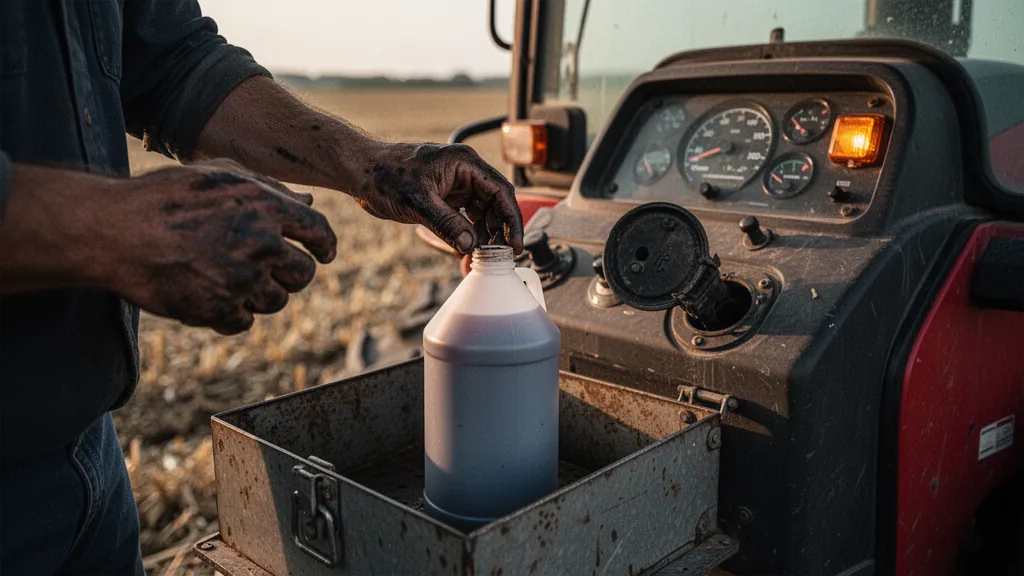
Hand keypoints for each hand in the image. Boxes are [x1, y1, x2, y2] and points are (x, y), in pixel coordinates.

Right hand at [104, 159, 336, 334]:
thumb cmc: (167, 196)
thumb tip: (308, 204)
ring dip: (261, 295)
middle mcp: (262, 244)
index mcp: (268, 207)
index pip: (319, 232)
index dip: (325, 246)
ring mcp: (242, 279)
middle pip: (303, 274)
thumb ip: (268, 190)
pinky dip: (232, 314)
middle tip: (271, 271)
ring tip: (231, 279)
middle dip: (292, 275)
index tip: (323, 255)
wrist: (116, 230)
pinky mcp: (219, 308)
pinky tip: (211, 296)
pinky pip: (245, 322)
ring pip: (277, 302)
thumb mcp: (220, 177)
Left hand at [352, 143, 523, 253]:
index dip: (511, 219)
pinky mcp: (445, 196)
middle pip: (495, 203)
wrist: (360, 171)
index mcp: (464, 163)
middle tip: (498, 257)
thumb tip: (470, 246)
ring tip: (482, 259)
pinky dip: (468, 234)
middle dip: (498, 231)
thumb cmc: (385, 175)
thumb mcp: (417, 202)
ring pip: (481, 212)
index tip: (514, 244)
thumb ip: (447, 224)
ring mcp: (455, 184)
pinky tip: (467, 252)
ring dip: (483, 236)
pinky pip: (465, 217)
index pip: (500, 191)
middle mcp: (464, 172)